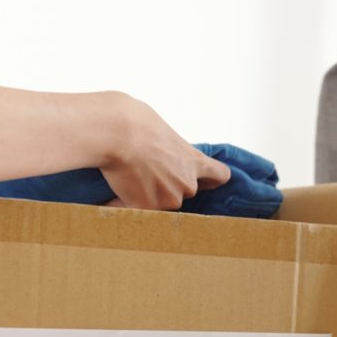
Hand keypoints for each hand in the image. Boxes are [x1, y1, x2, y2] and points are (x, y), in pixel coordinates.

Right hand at [99, 93, 230, 210]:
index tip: (206, 181)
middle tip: (146, 170)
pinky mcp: (148, 210)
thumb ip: (171, 153)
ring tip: (130, 176)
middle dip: (168, 186)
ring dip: (147, 196)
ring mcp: (169, 200)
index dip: (211, 180)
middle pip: (182, 192)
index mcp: (194, 162)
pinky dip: (127, 204)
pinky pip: (138, 211)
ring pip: (160, 203)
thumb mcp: (164, 134)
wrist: (117, 134)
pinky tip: (117, 190)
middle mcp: (187, 185)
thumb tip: (162, 160)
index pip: (220, 176)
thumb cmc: (137, 124)